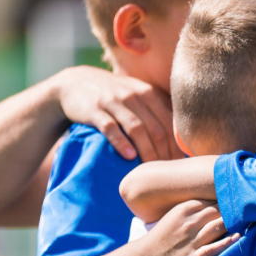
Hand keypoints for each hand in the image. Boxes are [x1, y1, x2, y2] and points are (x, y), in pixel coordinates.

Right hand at [52, 66, 181, 161]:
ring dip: (146, 151)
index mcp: (148, 93)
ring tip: (150, 170)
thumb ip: (157, 111)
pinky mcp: (94, 110)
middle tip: (166, 172)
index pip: (169, 123)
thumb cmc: (114, 96)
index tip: (178, 164)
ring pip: (136, 128)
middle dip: (163, 153)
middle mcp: (134, 95)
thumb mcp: (137, 96)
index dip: (176, 146)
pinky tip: (129, 157)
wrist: (75, 83)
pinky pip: (110, 127)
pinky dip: (121, 142)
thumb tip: (180, 139)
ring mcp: (113, 102)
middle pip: (156, 128)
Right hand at [139, 200, 239, 255]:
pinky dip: (227, 242)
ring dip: (234, 223)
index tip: (242, 196)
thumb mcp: (176, 213)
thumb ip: (195, 205)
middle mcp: (190, 222)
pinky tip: (238, 237)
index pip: (213, 199)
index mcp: (185, 208)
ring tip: (248, 220)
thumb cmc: (164, 234)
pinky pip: (214, 248)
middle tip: (250, 208)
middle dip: (234, 209)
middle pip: (219, 211)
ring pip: (219, 226)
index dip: (228, 198)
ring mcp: (192, 240)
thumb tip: (219, 197)